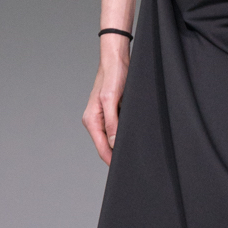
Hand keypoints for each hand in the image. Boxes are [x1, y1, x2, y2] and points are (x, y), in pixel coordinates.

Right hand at [83, 44, 129, 164]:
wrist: (117, 59)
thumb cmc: (113, 75)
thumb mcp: (111, 99)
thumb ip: (112, 122)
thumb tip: (114, 143)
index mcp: (92, 120)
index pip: (102, 148)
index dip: (112, 160)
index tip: (124, 169)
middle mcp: (96, 121)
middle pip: (106, 146)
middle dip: (118, 156)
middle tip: (134, 164)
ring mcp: (104, 118)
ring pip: (112, 139)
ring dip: (121, 145)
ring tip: (135, 153)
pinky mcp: (113, 113)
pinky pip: (118, 129)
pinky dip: (124, 135)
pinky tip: (134, 137)